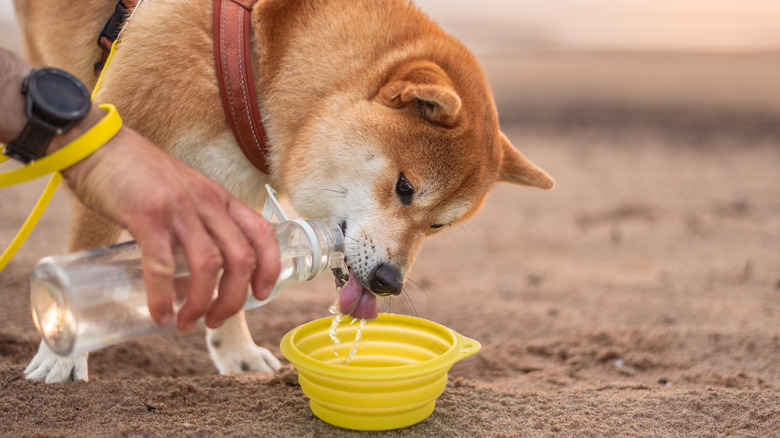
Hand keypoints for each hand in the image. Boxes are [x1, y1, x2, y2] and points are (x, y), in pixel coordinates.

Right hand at [61, 123, 280, 330]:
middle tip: (216, 320)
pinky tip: (159, 315)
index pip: (263, 234)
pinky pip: (161, 265)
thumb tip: (197, 272)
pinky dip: (162, 297)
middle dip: (234, 299)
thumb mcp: (185, 194)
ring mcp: (180, 209)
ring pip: (209, 265)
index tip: (261, 296)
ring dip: (201, 302)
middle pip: (241, 258)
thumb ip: (197, 223)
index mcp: (221, 199)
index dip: (270, 268)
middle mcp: (208, 203)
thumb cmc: (139, 176)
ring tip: (187, 323)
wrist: (98, 146)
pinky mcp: (147, 217)